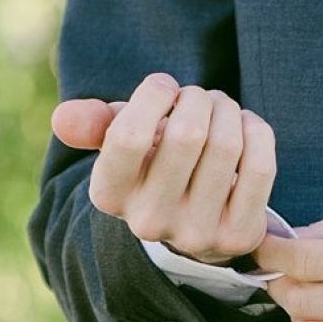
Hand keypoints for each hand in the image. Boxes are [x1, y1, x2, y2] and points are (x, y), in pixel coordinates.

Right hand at [51, 76, 276, 263]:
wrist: (195, 223)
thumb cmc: (154, 165)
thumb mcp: (120, 144)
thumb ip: (93, 124)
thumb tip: (63, 117)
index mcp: (110, 194)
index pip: (127, 135)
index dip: (154, 95)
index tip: (163, 86)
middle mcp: (148, 221)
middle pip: (186, 134)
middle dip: (198, 98)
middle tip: (199, 97)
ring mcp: (196, 234)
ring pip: (226, 145)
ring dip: (228, 110)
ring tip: (221, 109)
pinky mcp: (238, 235)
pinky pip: (259, 165)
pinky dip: (256, 131)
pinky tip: (245, 128)